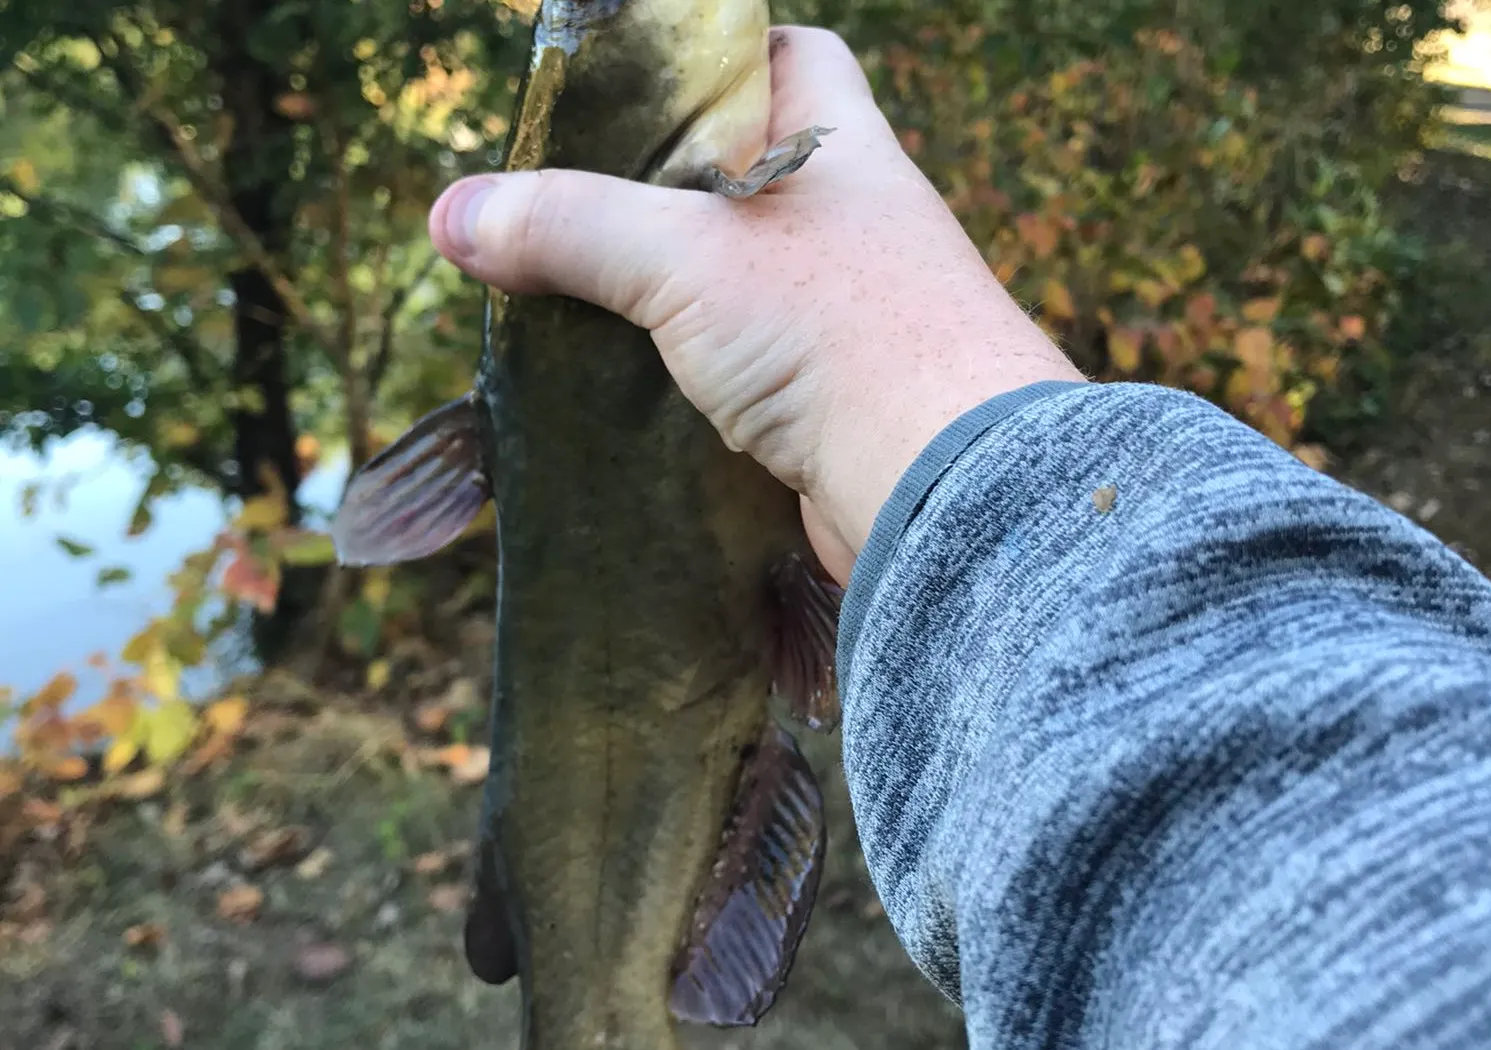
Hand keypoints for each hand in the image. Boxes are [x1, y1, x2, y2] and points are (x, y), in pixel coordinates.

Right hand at [428, 26, 1082, 583]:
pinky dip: (682, 365)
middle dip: (657, 190)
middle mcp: (851, 222)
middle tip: (568, 202)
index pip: (791, 59)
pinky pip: (739, 361)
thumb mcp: (687, 256)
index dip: (716, 60)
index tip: (637, 88)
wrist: (939, 487)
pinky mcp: (827, 397)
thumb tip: (452, 215)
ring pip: (735, 278)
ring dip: (662, 290)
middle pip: (743, 176)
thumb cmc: (836, 332)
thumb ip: (572, 226)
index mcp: (842, 148)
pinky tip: (619, 378)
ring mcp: (843, 314)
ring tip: (569, 292)